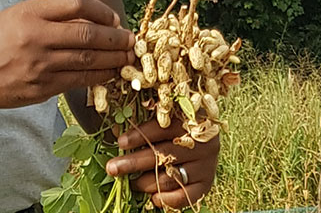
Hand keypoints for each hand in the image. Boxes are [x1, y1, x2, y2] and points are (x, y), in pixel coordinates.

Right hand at [0, 0, 135, 107]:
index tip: (113, 19)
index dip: (101, 11)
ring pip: (88, 60)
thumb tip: (93, 19)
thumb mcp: (20, 14)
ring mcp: (40, 64)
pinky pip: (79, 81)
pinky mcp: (42, 87)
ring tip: (128, 57)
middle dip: (116, 38)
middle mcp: (37, 37)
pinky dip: (99, 76)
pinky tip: (109, 73)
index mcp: (31, 13)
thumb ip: (52, 13)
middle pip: (88, 34)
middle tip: (131, 40)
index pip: (76, 3)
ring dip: (113, 59)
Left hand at [105, 118, 220, 208]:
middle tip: (112, 168)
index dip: (139, 135)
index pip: (160, 129)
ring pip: (170, 178)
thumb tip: (114, 129)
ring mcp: (206, 165)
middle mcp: (201, 144)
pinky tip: (153, 198)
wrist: (207, 140)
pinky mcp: (207, 183)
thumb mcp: (165, 120)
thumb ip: (144, 125)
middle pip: (162, 155)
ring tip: (130, 183)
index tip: (120, 142)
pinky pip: (185, 196)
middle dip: (133, 163)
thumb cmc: (179, 127)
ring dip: (145, 183)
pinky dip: (167, 199)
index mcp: (189, 121)